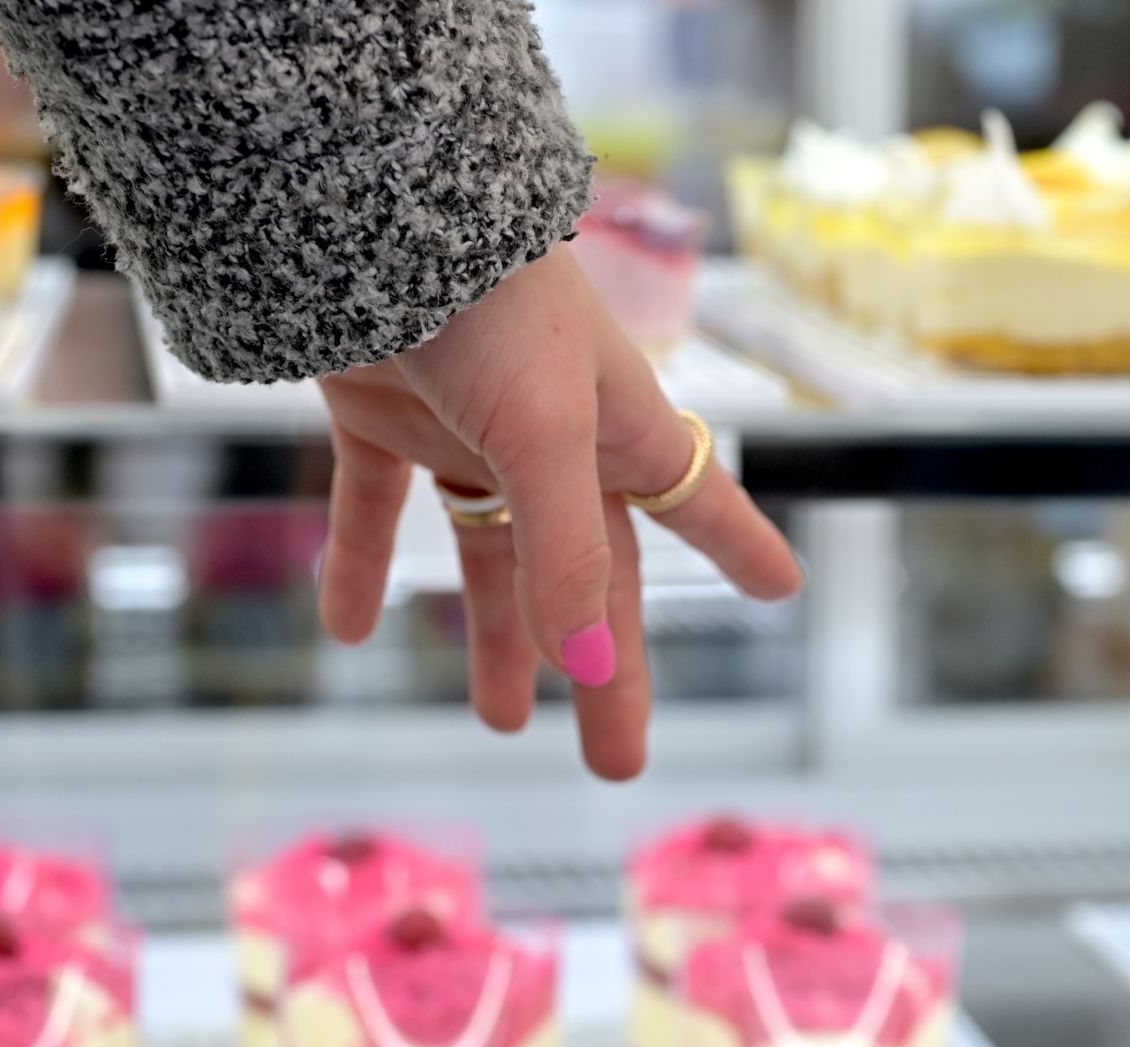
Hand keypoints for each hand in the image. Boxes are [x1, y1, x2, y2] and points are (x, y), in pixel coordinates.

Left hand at [317, 245, 800, 779]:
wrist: (364, 201)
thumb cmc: (488, 299)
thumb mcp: (544, 432)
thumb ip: (566, 552)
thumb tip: (590, 671)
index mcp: (619, 429)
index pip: (698, 504)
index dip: (739, 550)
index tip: (780, 592)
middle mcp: (552, 437)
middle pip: (594, 576)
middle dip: (608, 670)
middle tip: (618, 761)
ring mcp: (465, 426)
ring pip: (488, 556)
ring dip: (493, 637)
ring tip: (501, 720)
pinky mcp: (380, 411)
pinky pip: (373, 507)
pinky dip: (359, 567)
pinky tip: (349, 633)